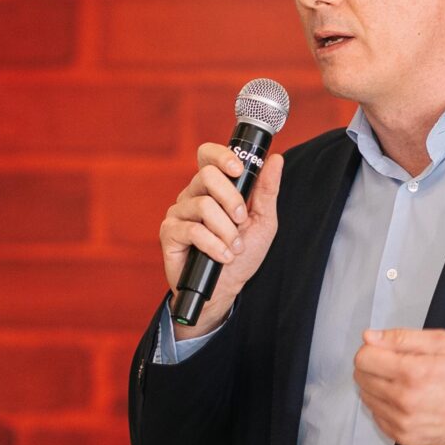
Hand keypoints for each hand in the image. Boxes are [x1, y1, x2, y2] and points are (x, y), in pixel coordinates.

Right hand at [157, 143, 285, 339]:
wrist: (225, 289)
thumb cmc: (242, 254)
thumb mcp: (263, 221)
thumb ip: (267, 191)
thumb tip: (275, 160)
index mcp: (214, 188)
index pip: (208, 156)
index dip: (222, 156)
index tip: (239, 170)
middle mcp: (193, 195)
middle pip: (206, 175)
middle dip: (231, 199)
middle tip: (242, 220)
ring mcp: (179, 212)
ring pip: (203, 204)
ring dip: (226, 230)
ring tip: (234, 247)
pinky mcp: (170, 232)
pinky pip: (192, 229)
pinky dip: (214, 245)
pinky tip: (223, 256)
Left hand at [353, 329, 444, 444]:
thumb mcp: (441, 343)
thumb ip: (401, 337)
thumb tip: (370, 337)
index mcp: (413, 372)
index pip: (364, 358)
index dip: (371, 350)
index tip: (382, 351)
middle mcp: (404, 400)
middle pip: (361, 378)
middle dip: (373, 367)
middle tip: (394, 366)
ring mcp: (402, 422)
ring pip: (366, 398)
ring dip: (377, 387)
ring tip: (402, 383)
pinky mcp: (403, 438)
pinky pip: (377, 417)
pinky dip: (385, 407)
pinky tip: (404, 401)